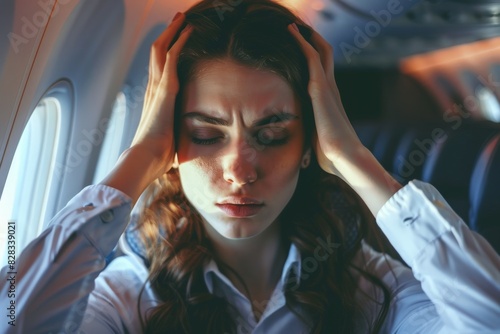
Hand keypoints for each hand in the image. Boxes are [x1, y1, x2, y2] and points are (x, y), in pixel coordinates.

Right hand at [100, 13, 192, 202]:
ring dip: (173, 31)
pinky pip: (172, 56)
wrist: (147, 157)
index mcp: (154, 98)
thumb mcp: (168, 139)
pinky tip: (188, 30)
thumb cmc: (157, 154)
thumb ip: (172, 135)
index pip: (158, 68)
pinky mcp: (165, 87)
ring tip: (182, 17)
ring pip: (162, 48)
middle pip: (157, 52)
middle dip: (168, 34)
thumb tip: (178, 147)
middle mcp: (152, 88)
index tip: (174, 41)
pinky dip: (179, 40)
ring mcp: (157, 86)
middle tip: (178, 20)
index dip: (165, 52)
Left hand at [288, 23, 400, 214]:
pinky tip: (293, 33)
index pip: (322, 71)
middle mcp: (330, 89)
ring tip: (293, 26)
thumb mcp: (319, 138)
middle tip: (298, 29)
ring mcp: (327, 87)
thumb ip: (314, 131)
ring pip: (320, 52)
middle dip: (311, 41)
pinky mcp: (321, 89)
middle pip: (324, 56)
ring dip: (306, 37)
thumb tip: (306, 142)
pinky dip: (303, 43)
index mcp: (329, 99)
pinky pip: (312, 58)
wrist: (344, 157)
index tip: (301, 47)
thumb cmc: (332, 154)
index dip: (313, 57)